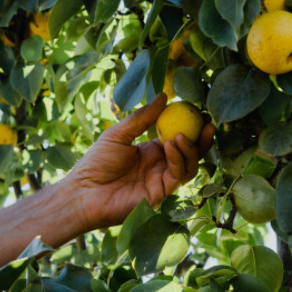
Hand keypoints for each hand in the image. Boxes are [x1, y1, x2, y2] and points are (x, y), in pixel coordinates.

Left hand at [64, 94, 214, 231]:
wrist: (83, 192)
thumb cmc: (96, 163)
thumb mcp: (119, 134)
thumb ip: (142, 117)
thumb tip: (164, 96)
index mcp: (152, 151)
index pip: (179, 138)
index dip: (192, 127)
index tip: (200, 111)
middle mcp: (160, 166)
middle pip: (190, 153)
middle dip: (202, 139)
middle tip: (208, 123)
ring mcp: (161, 181)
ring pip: (189, 166)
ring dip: (190, 149)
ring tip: (179, 134)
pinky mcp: (160, 195)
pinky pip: (177, 176)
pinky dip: (177, 159)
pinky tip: (170, 145)